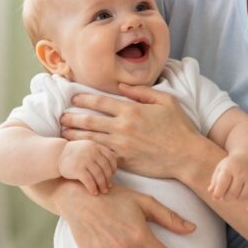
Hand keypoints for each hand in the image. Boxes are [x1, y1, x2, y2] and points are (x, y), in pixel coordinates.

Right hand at [58, 140, 116, 194]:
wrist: (55, 155)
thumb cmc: (74, 155)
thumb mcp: (87, 148)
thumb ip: (98, 154)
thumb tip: (114, 168)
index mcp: (95, 146)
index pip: (111, 157)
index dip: (113, 167)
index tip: (111, 175)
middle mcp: (91, 151)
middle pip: (105, 168)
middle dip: (108, 179)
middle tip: (108, 186)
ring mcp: (84, 160)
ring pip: (99, 175)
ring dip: (102, 185)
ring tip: (103, 191)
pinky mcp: (77, 169)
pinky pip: (89, 181)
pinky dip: (92, 188)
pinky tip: (93, 193)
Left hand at [59, 85, 202, 180]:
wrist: (186, 156)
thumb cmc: (179, 127)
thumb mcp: (166, 101)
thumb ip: (142, 92)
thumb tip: (121, 85)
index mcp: (131, 110)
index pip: (100, 102)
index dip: (83, 98)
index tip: (73, 97)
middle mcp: (122, 127)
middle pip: (89, 120)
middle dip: (72, 117)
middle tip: (60, 115)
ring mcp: (121, 146)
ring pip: (90, 138)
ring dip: (74, 134)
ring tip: (62, 131)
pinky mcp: (123, 161)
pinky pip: (100, 155)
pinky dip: (88, 151)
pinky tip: (79, 149)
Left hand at [208, 155, 247, 209]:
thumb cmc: (232, 165)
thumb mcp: (221, 168)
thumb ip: (215, 181)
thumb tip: (211, 192)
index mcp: (229, 168)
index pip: (222, 185)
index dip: (217, 194)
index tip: (216, 197)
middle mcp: (242, 172)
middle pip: (232, 194)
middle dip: (227, 198)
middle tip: (226, 195)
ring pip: (243, 197)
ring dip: (237, 199)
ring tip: (234, 194)